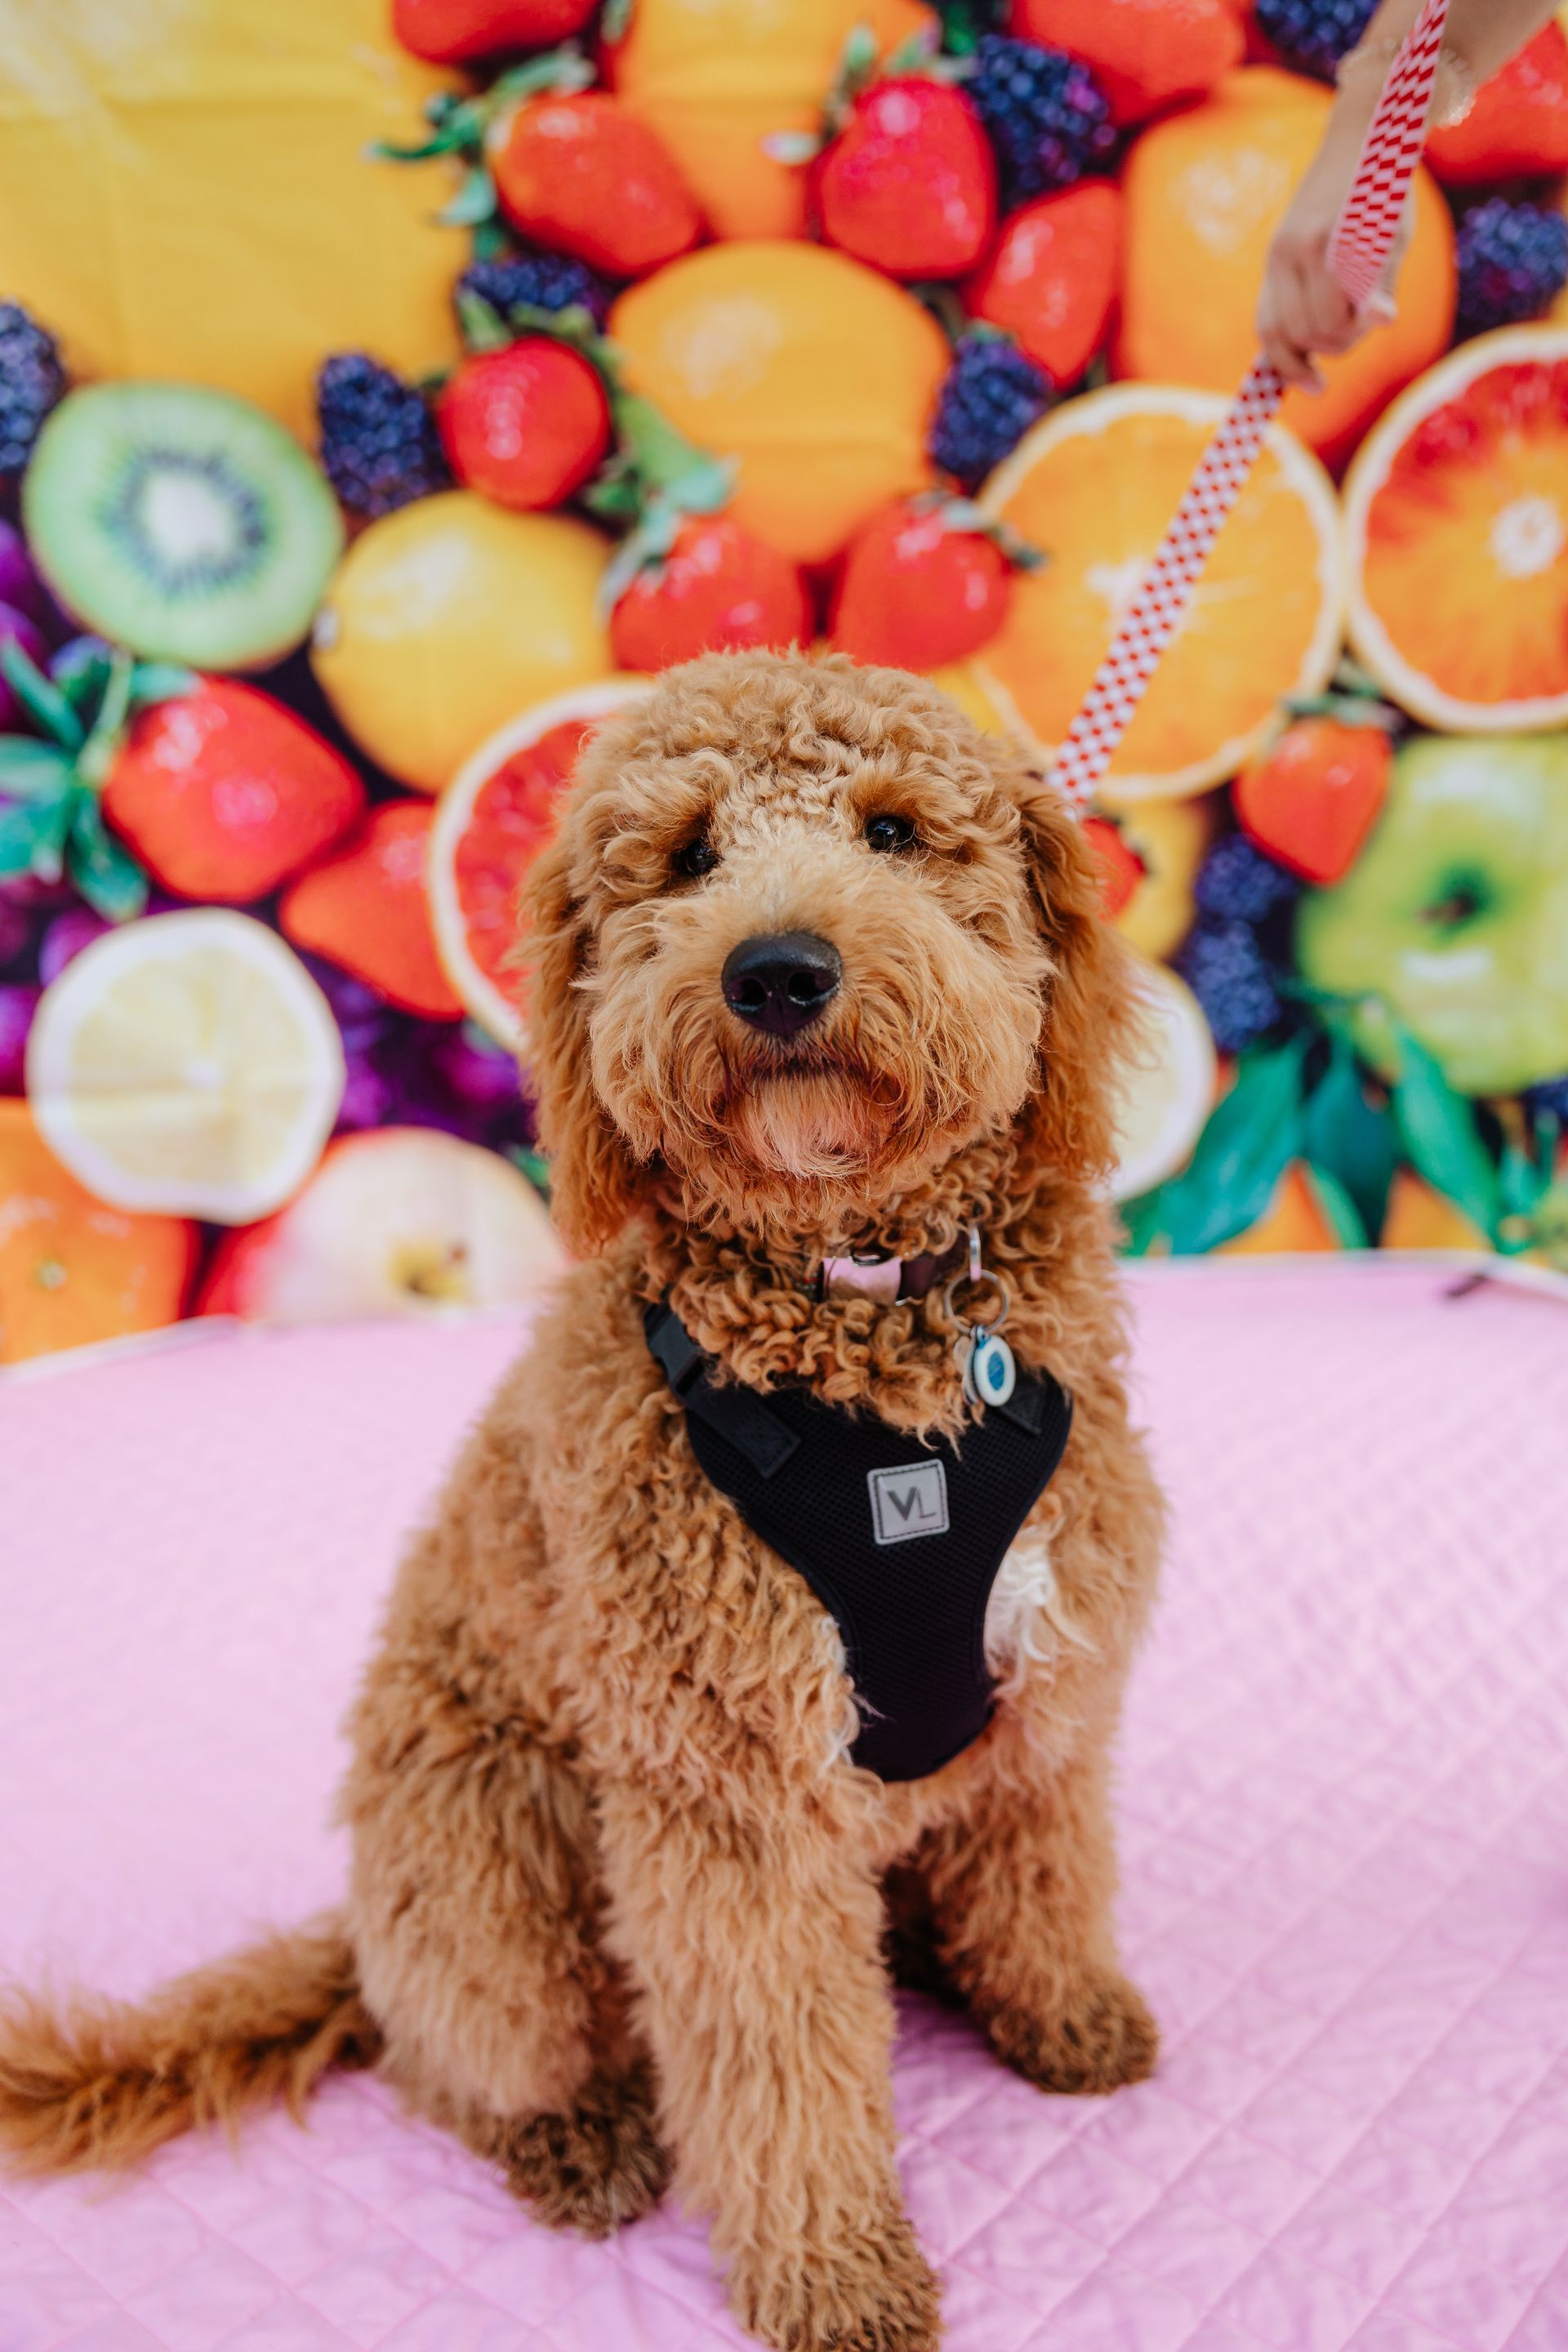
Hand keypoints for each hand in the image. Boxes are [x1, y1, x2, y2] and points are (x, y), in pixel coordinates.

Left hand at [1256, 112, 1405, 390]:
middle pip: (1300, 335)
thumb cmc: (1365, 196)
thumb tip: (1342, 349)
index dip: (1288, 368)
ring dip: (1354, 331)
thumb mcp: (1344, 251)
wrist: (1374, 131)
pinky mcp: (1342, 234)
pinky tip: (1385, 314)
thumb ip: (1335, 298)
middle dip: (1335, 348)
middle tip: (1362, 325)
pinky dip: (1369, 313)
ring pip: (1324, 326)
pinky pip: (1350, 297)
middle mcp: (1284, 256)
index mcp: (1278, 264)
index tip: (1315, 388)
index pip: (1270, 331)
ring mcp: (1309, 244)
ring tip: (1376, 306)